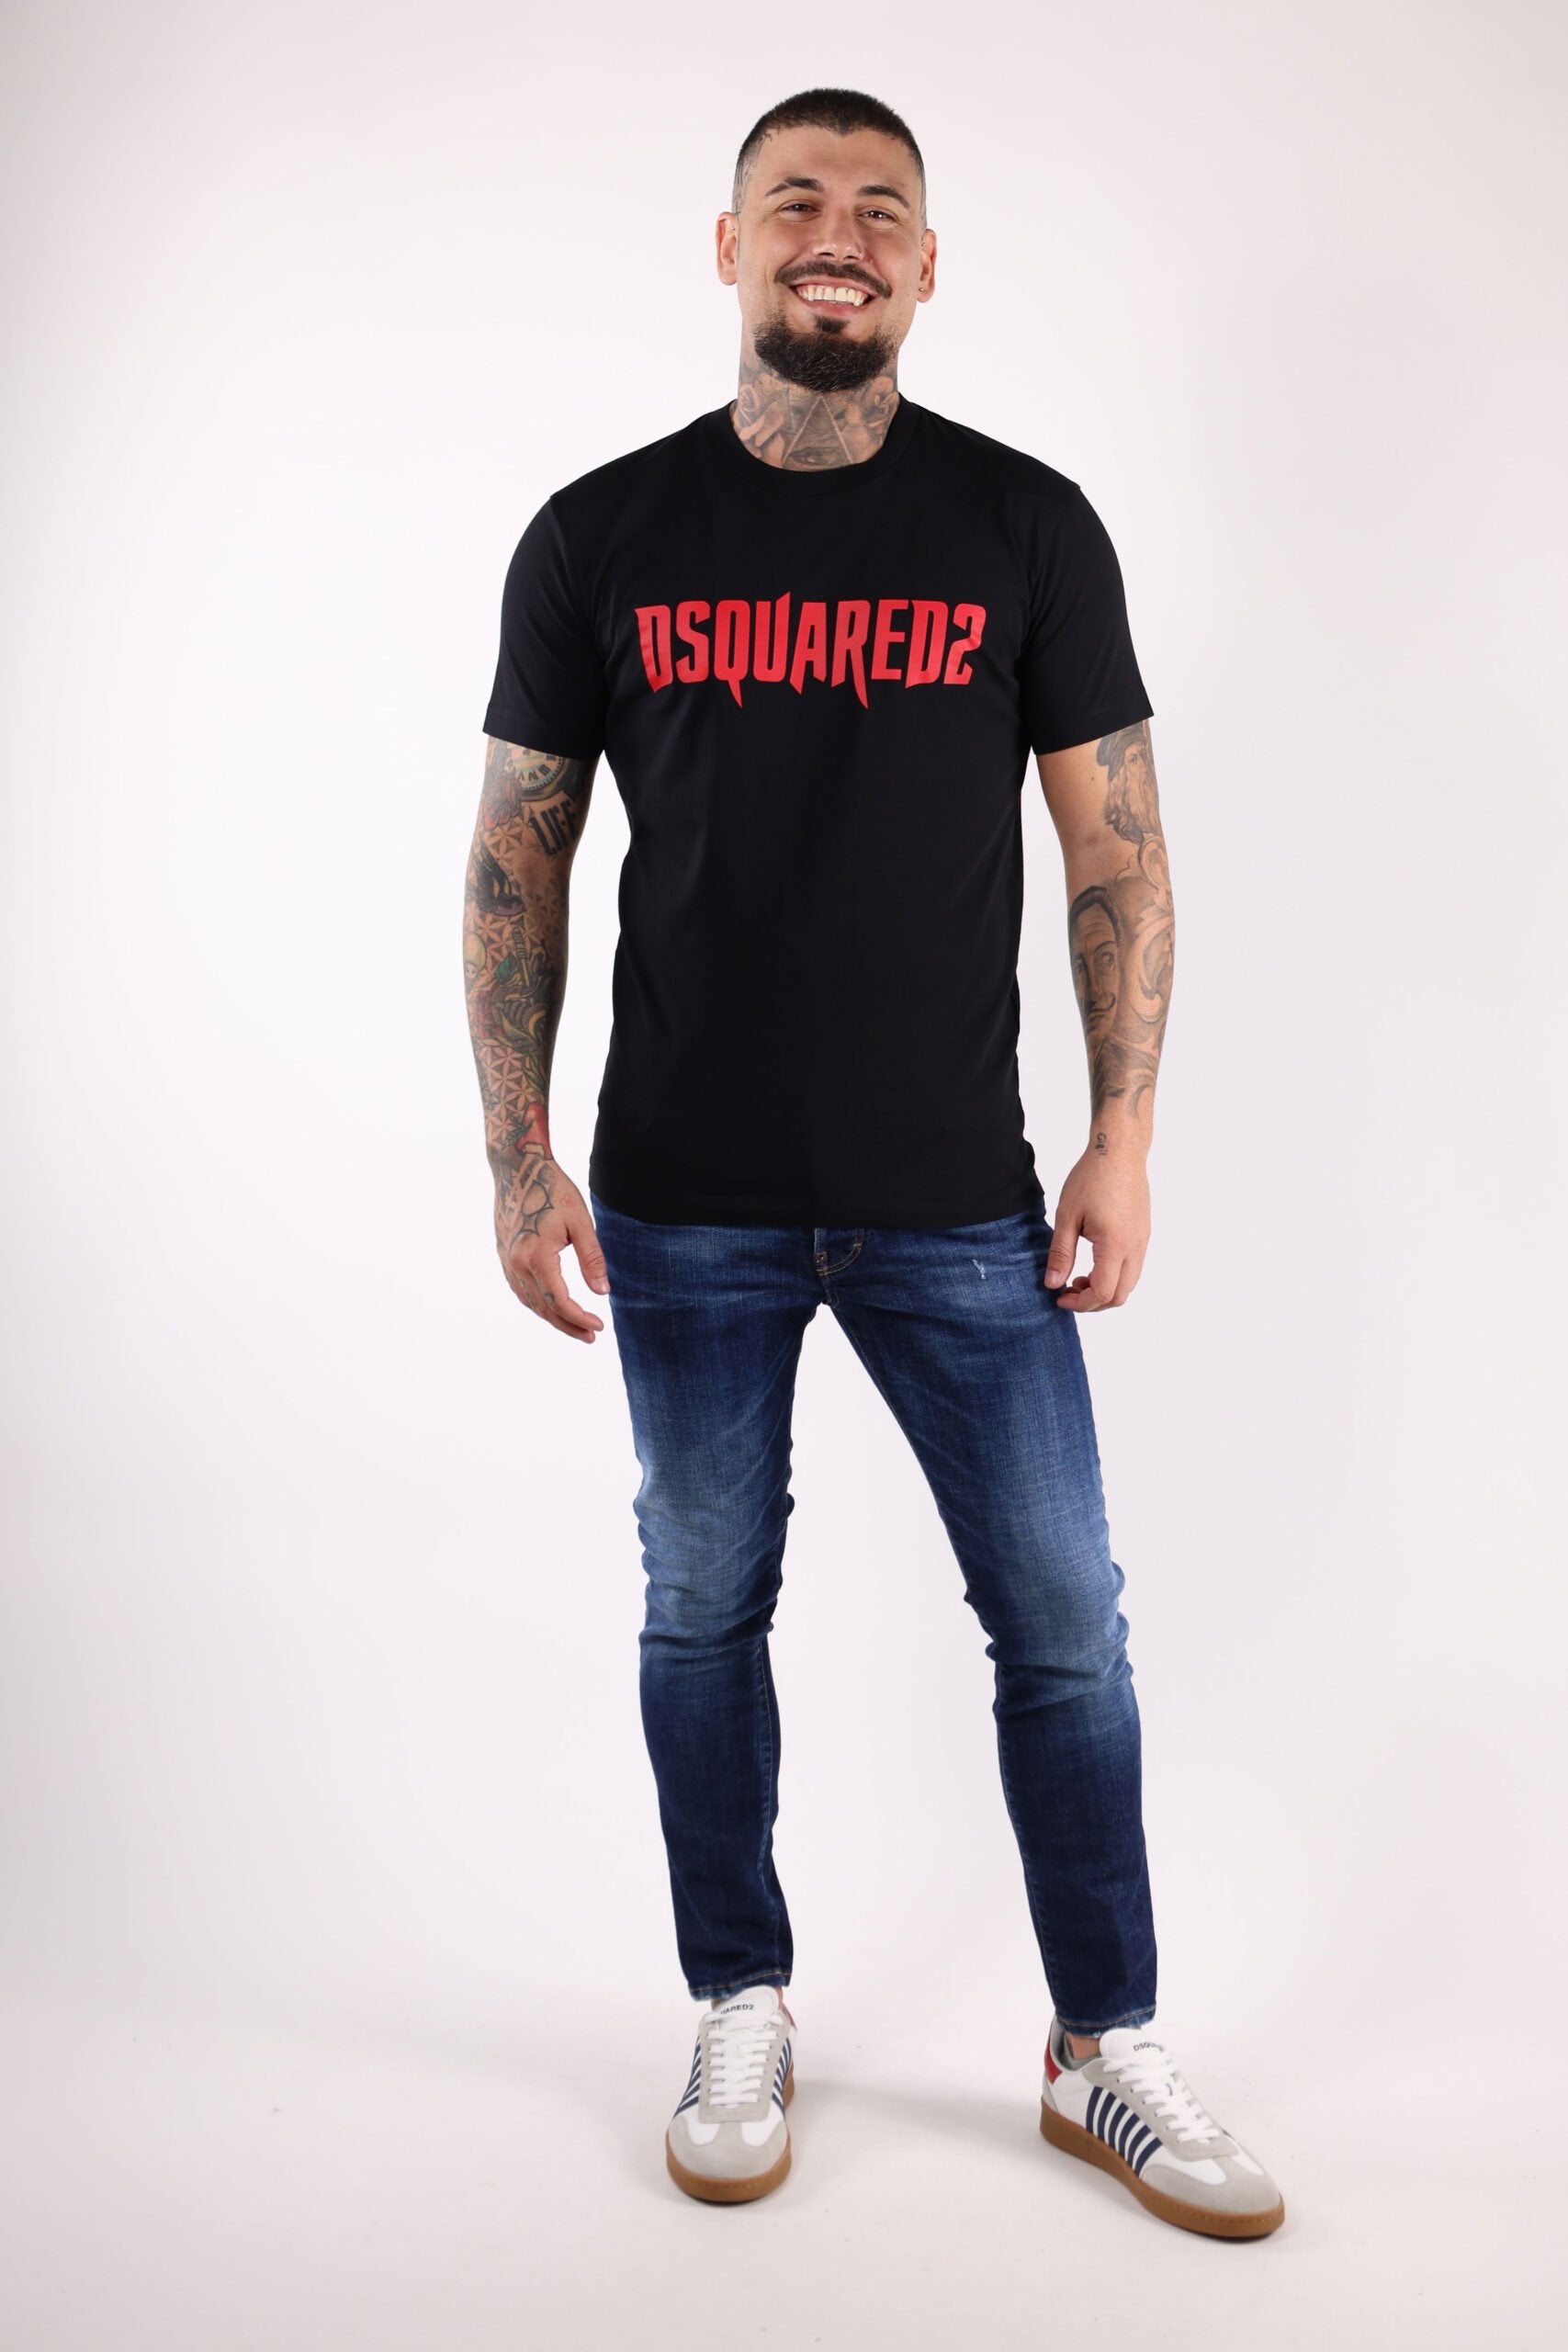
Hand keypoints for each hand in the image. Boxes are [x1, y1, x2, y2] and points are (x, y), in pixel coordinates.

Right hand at [494, 1160, 610, 1342]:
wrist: (516, 1167)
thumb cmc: (552, 1189)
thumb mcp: (580, 1222)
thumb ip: (592, 1259)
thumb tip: (602, 1292)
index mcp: (536, 1257)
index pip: (559, 1302)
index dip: (579, 1319)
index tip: (599, 1326)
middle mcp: (516, 1263)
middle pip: (543, 1308)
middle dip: (567, 1325)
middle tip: (590, 1336)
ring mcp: (506, 1260)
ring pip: (529, 1301)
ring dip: (551, 1317)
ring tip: (574, 1325)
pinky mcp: (503, 1254)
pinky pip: (519, 1289)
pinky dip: (536, 1302)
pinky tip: (550, 1305)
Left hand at [1043, 1143, 1150, 1310]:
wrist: (1119, 1151)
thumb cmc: (1091, 1178)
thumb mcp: (1067, 1216)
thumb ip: (1060, 1253)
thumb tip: (1053, 1284)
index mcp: (1116, 1245)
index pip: (1103, 1292)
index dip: (1080, 1303)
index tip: (1060, 1297)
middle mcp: (1136, 1247)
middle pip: (1120, 1295)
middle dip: (1093, 1302)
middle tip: (1068, 1290)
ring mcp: (1143, 1241)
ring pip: (1129, 1283)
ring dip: (1105, 1289)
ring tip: (1079, 1276)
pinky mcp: (1143, 1233)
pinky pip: (1133, 1267)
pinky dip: (1114, 1275)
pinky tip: (1094, 1261)